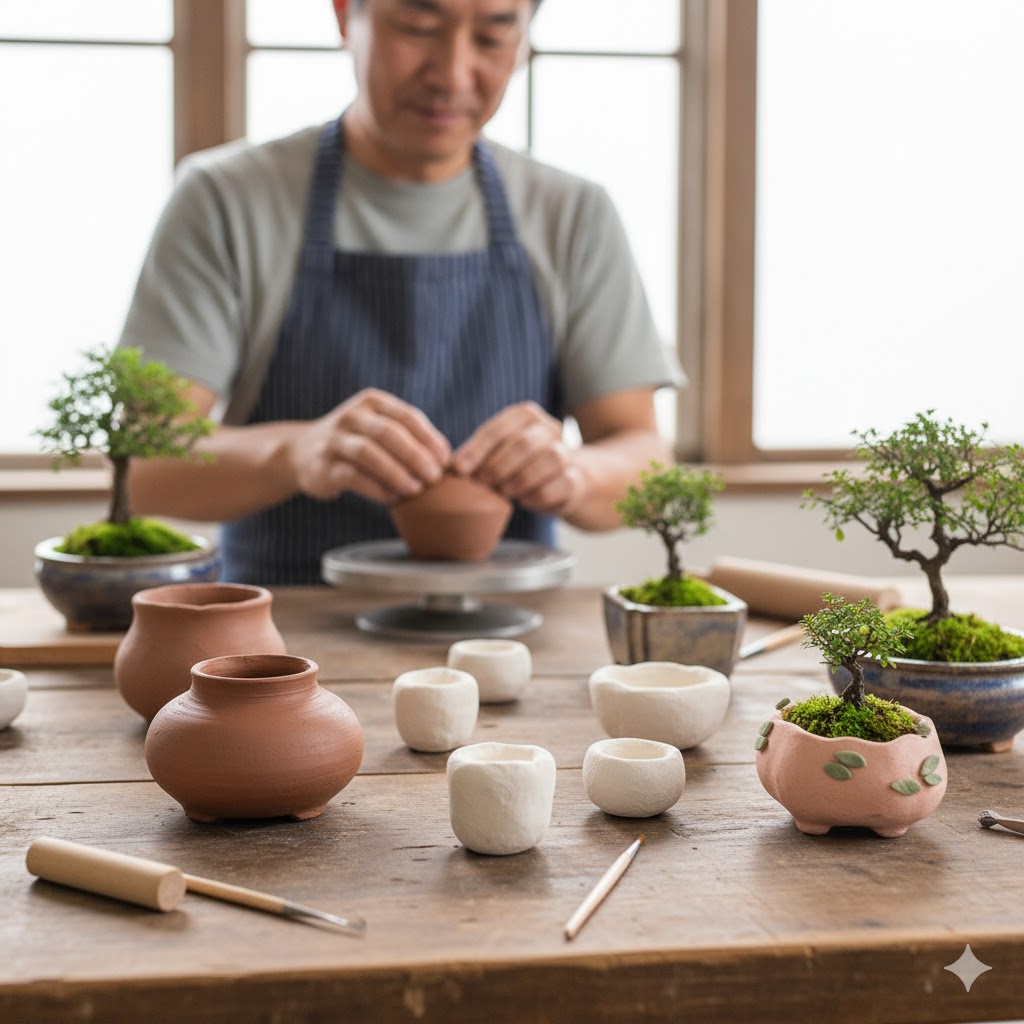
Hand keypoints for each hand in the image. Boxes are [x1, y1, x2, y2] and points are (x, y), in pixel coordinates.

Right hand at [289, 388, 450, 502]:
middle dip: (417, 456)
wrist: (301, 452)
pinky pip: (353, 477)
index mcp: (372, 402)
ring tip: (415, 489)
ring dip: (397, 473)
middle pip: (390, 433)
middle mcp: (352, 416)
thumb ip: (407, 437)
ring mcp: (335, 440)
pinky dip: (377, 488)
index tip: (446, 461)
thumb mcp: (378, 428)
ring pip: (369, 453)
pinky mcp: (323, 466)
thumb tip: (447, 463)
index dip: (430, 438)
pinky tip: (392, 498)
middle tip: (434, 477)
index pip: (408, 416)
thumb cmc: (354, 443)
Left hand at [452, 401, 583, 515]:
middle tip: (482, 484)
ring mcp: (569, 452)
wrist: (570, 480)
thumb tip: (447, 470)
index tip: (459, 469)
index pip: (498, 428)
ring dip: (521, 478)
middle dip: (497, 466)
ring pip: (549, 458)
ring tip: (504, 492)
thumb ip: (479, 456)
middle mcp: (550, 428)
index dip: (476, 449)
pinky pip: (563, 483)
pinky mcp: (578, 478)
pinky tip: (525, 501)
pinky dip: (540, 494)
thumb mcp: (501, 453)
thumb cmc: (524, 466)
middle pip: (523, 443)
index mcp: (526, 416)